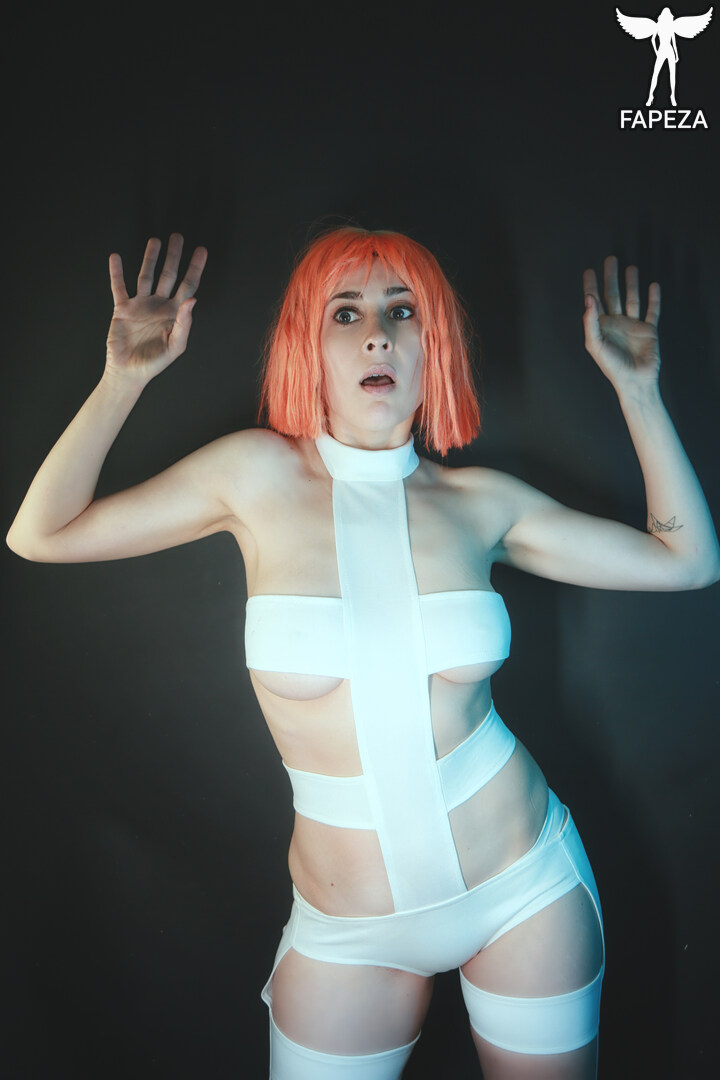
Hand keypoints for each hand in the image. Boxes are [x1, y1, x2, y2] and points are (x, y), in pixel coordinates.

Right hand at [105, 234, 207, 384]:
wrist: (128, 373)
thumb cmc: (154, 363)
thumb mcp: (174, 346)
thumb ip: (184, 324)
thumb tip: (192, 300)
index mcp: (175, 313)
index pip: (188, 285)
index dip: (195, 268)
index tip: (201, 250)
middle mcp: (159, 305)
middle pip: (168, 274)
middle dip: (173, 256)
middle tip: (177, 236)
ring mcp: (140, 305)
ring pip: (146, 275)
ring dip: (150, 258)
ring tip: (154, 240)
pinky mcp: (122, 309)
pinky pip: (119, 287)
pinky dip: (116, 272)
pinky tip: (116, 257)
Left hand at [583, 256, 660, 392]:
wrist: (635, 380)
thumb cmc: (612, 366)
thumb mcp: (595, 344)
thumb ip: (590, 322)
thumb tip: (589, 298)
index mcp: (601, 326)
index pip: (594, 301)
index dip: (591, 286)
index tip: (589, 271)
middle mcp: (616, 323)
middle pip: (613, 294)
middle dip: (611, 278)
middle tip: (610, 260)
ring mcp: (632, 326)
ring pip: (632, 299)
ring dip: (631, 284)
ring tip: (631, 267)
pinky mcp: (648, 330)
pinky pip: (652, 311)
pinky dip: (654, 299)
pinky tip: (653, 286)